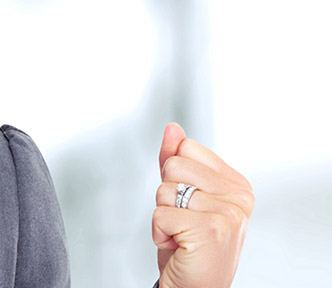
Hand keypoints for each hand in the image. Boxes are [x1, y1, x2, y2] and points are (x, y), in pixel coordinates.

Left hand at [153, 123, 252, 287]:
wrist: (195, 286)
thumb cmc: (188, 244)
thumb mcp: (181, 197)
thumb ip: (175, 160)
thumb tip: (172, 128)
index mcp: (237, 183)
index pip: (186, 149)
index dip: (174, 178)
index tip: (188, 204)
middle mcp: (240, 197)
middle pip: (173, 166)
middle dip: (165, 197)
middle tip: (182, 223)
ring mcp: (229, 213)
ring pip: (163, 191)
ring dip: (163, 217)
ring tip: (182, 235)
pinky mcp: (211, 229)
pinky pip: (160, 214)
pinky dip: (159, 234)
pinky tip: (178, 246)